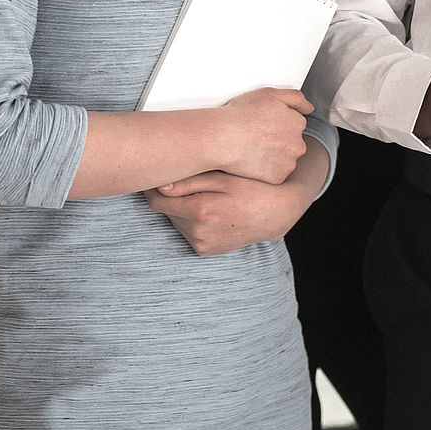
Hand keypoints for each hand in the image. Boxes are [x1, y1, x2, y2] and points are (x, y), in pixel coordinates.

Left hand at [143, 167, 317, 256]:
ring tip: (207, 198)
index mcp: (201, 210)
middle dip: (173, 198)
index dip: (153, 189)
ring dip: (184, 210)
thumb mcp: (224, 178)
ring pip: (177, 222)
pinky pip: (188, 233)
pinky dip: (193, 222)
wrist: (277, 213)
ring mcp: (202, 244)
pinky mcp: (206, 251)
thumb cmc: (253, 188)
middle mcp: (198, 232)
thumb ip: (190, 182)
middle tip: (191, 184)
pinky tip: (212, 213)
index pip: (157, 202)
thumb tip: (159, 186)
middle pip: (167, 212)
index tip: (157, 178)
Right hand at [216, 88, 312, 184]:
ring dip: (273, 157)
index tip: (261, 124)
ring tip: (251, 149)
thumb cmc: (242, 114)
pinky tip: (251, 162)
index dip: (276, 123)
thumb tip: (310, 108)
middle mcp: (298, 145)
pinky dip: (265, 171)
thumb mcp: (270, 94)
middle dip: (278, 141)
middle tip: (256, 137)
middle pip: (291, 144)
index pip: (294, 124)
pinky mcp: (277, 178)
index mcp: (298, 123)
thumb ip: (295, 98)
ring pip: (284, 160)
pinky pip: (274, 175)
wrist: (221, 138)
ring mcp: (288, 163)